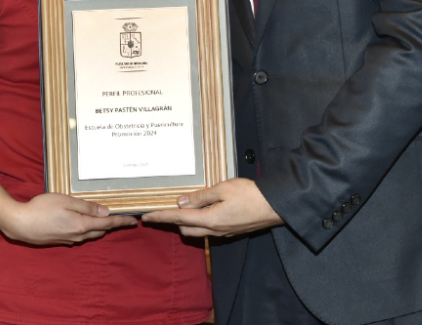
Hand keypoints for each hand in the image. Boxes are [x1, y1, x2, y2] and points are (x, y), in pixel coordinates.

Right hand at [0, 193, 137, 245]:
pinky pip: (78, 236)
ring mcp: (67, 240)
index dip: (122, 222)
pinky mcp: (59, 241)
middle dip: (110, 225)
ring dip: (97, 228)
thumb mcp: (66, 201)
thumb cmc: (41, 208)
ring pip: (89, 235)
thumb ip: (87, 207)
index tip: (134, 221)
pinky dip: (84, 230)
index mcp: (81, 225)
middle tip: (119, 216)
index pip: (107, 224)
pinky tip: (81, 222)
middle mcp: (77, 236)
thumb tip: (106, 212)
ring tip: (102, 218)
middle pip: (100, 231)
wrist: (18, 223)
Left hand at [142, 178, 283, 237]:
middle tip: (165, 209)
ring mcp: (223, 233)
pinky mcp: (231, 231)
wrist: (275, 207)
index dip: (161, 217)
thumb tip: (181, 203)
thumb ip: (201, 196)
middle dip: (173, 221)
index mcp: (210, 219)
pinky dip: (201, 222)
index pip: (179, 219)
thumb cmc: (251, 194)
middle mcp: (214, 230)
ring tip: (185, 208)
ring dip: (188, 222)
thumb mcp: (223, 188)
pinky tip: (206, 210)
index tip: (146, 217)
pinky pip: (209, 230)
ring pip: (197, 231)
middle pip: (186, 229)